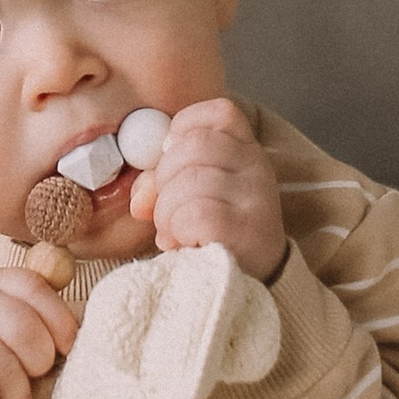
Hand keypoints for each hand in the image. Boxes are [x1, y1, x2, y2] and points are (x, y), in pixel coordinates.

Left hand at [128, 97, 285, 281]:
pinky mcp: (250, 231)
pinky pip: (197, 214)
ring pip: (191, 180)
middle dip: (163, 180)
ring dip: (167, 212)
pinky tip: (185, 243)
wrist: (250, 287)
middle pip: (193, 145)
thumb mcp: (188, 197)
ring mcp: (257, 199)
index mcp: (245, 150)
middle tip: (165, 211)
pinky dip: (179, 230)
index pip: (220, 112)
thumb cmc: (211, 235)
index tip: (170, 159)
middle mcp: (257, 167)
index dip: (184, 128)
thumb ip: (160, 182)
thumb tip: (140, 196)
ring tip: (175, 232)